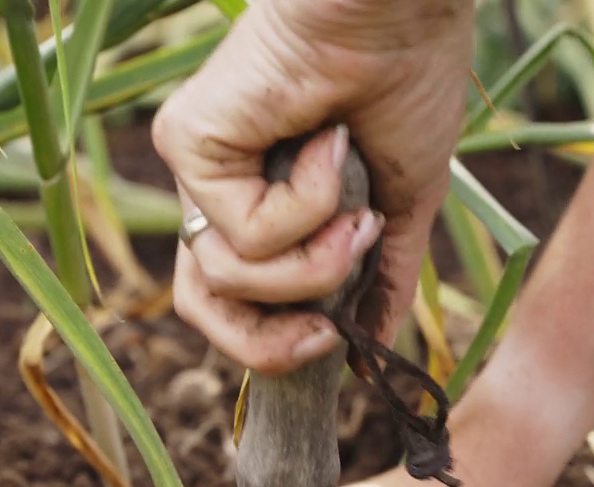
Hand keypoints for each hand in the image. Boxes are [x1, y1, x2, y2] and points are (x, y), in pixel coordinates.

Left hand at [155, 0, 473, 374]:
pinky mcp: (186, 140)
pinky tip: (329, 144)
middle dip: (267, 343)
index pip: (234, 303)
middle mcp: (220, 188)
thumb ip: (379, 276)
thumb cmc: (408, 83)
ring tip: (357, 210)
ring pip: (228, 278)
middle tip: (324, 332)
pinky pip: (242, 232)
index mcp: (263, 202)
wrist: (402, 10)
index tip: (335, 338)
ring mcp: (198, 167)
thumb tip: (371, 347)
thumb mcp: (401, 203)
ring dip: (313, 264)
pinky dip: (305, 205)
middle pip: (202, 306)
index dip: (277, 344)